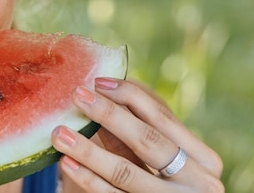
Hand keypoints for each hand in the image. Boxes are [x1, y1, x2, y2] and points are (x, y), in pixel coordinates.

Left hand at [52, 78, 223, 191]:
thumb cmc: (166, 183)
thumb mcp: (166, 158)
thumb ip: (144, 132)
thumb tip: (103, 90)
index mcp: (203, 158)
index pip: (162, 118)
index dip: (130, 95)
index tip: (97, 81)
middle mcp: (197, 182)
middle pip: (146, 141)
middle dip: (108, 114)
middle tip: (77, 95)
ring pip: (125, 171)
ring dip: (88, 150)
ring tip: (60, 133)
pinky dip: (88, 178)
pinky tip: (67, 162)